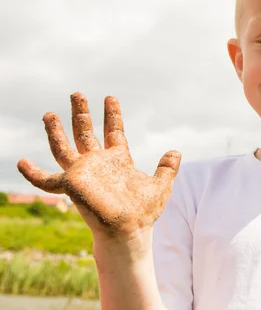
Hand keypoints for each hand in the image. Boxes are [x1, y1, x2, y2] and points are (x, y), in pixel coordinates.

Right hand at [16, 92, 180, 241]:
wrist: (130, 230)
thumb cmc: (144, 212)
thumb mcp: (161, 185)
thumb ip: (167, 168)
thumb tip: (176, 152)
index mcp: (118, 160)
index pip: (113, 131)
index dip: (112, 115)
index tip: (110, 97)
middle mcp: (98, 163)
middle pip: (85, 133)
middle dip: (81, 113)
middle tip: (76, 93)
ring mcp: (83, 173)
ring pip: (64, 148)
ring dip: (56, 131)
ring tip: (49, 113)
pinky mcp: (71, 184)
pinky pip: (46, 180)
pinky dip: (32, 173)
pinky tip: (21, 162)